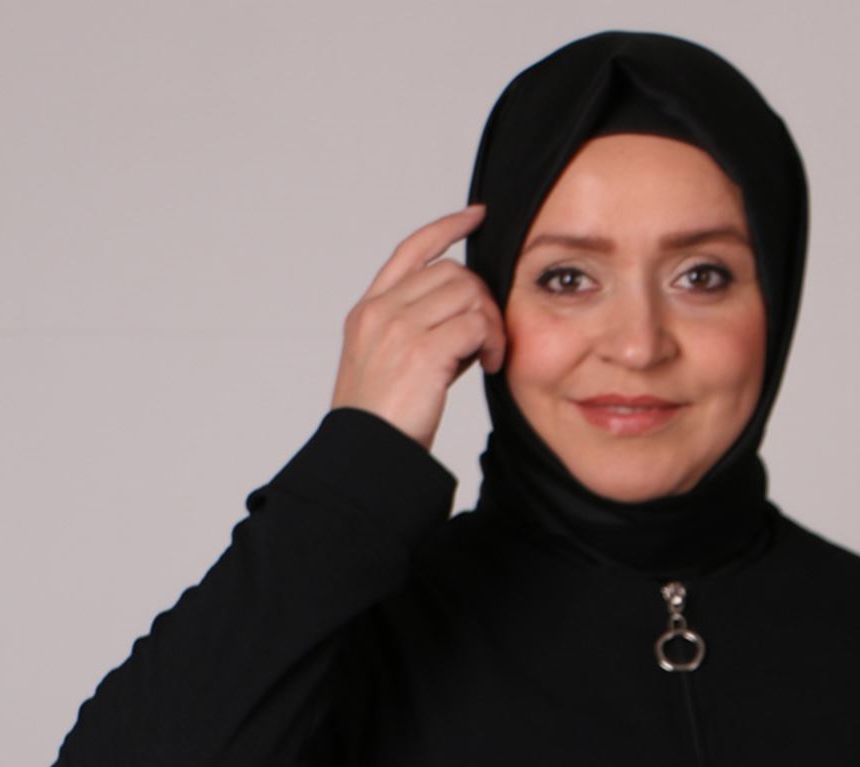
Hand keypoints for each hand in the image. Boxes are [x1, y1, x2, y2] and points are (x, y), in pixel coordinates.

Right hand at [330, 203, 505, 451]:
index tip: (475, 216)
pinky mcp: (423, 350)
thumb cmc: (382, 424)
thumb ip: (417, 334)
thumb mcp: (388, 367)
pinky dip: (494, 343)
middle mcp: (381, 312)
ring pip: (468, 293)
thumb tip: (466, 319)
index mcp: (368, 312)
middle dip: (481, 299)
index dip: (446, 227)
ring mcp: (400, 328)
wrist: (365, 456)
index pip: (411, 249)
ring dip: (492, 323)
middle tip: (489, 340)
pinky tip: (490, 366)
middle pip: (452, 271)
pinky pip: (477, 324)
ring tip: (489, 357)